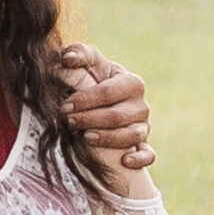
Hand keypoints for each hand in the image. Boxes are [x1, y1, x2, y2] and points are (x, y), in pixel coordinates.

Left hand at [58, 44, 153, 171]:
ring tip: (86, 138)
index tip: (64, 106)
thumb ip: (79, 53)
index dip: (85, 100)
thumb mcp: (89, 62)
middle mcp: (142, 105)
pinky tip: (124, 161)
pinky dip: (140, 158)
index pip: (108, 92)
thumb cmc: (96, 78)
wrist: (105, 99)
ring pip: (132, 136)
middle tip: (68, 122)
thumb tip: (67, 58)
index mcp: (132, 82)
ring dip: (108, 138)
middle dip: (90, 119)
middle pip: (117, 116)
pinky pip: (148, 154)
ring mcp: (144, 126)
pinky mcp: (143, 145)